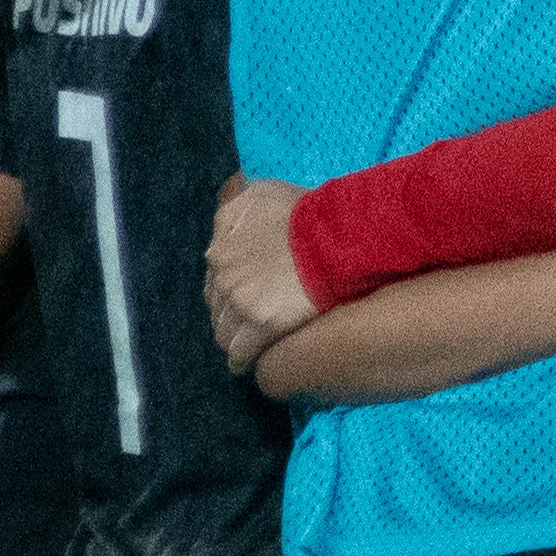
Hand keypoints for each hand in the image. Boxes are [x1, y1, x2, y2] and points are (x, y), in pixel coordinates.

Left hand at [206, 176, 316, 369]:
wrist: (340, 238)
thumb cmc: (312, 212)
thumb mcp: (267, 190)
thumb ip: (242, 198)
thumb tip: (232, 192)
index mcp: (222, 232)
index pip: (215, 268)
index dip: (230, 283)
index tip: (245, 292)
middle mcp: (221, 265)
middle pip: (215, 301)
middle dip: (229, 311)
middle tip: (248, 320)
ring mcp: (238, 297)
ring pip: (223, 328)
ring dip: (234, 337)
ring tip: (248, 346)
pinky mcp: (258, 323)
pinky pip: (241, 350)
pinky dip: (243, 358)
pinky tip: (247, 364)